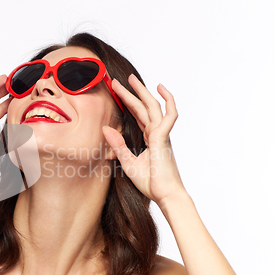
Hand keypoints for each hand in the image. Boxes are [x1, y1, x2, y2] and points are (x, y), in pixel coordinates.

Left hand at [102, 74, 186, 208]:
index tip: (116, 92)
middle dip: (132, 93)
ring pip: (152, 107)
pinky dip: (168, 101)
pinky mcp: (164, 139)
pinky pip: (169, 116)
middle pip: (144, 107)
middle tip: (120, 79)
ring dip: (143, 92)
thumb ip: (118, 146)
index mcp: (149, 139)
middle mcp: (156, 134)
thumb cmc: (151, 182)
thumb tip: (105, 129)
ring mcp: (162, 135)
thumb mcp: (128, 163)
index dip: (128, 103)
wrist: (165, 195)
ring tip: (131, 79)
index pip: (137, 115)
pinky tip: (160, 89)